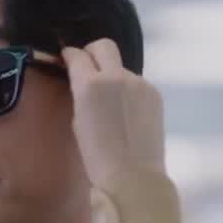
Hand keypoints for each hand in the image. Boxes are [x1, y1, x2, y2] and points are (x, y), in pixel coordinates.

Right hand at [60, 39, 165, 191]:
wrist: (133, 176)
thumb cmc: (96, 157)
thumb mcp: (78, 121)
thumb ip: (81, 94)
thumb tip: (84, 81)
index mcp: (90, 84)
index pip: (77, 55)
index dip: (69, 55)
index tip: (67, 60)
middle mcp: (116, 76)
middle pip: (104, 46)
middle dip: (92, 52)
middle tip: (87, 67)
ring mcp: (139, 83)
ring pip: (121, 67)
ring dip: (112, 75)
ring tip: (109, 102)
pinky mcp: (154, 94)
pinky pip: (136, 83)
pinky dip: (127, 90)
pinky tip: (125, 112)